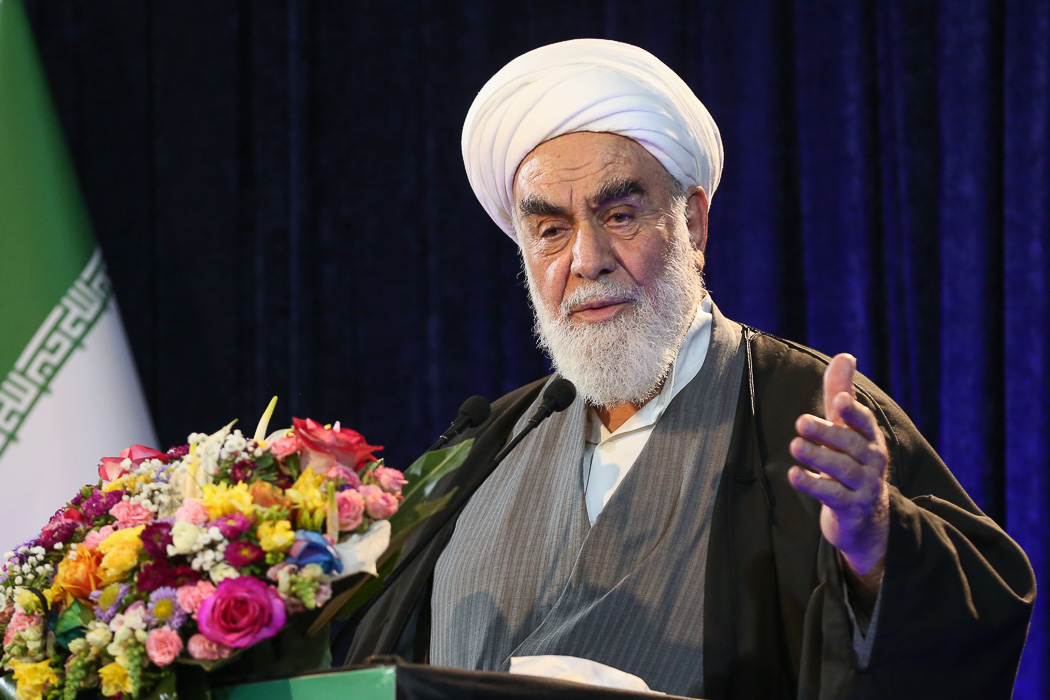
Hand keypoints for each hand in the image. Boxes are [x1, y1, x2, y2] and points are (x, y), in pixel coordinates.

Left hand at [787, 354, 889, 599]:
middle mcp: (871, 461)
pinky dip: (813, 484)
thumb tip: (845, 356)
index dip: (853, 412)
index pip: (865, 422)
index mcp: (870, 439)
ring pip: (843, 470)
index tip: (838, 401)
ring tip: (795, 445)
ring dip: (818, 457)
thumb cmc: (851, 462)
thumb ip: (841, 394)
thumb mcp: (846, 430)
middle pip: (851, 445)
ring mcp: (864, 487)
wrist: (866, 520)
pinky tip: (794, 475)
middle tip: (800, 422)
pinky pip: (833, 496)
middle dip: (828, 432)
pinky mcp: (851, 509)